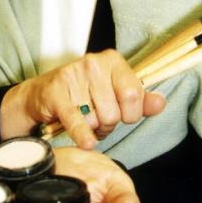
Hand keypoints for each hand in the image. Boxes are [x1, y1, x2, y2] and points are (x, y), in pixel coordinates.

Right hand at [0, 49, 165, 148]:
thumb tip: (160, 103)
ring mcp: (73, 76)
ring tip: (85, 120)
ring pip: (98, 119)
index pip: (134, 94)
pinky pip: (77, 122)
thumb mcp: (114, 93)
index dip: (131, 113)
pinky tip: (86, 142)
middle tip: (99, 119)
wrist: (41, 94)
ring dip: (93, 128)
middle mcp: (93, 63)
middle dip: (110, 123)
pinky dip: (83, 135)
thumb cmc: (83, 94)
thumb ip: (140, 100)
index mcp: (112, 60)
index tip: (122, 113)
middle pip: (116, 111)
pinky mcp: (56, 92)